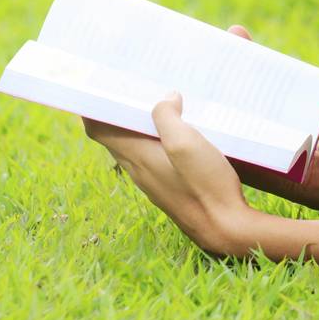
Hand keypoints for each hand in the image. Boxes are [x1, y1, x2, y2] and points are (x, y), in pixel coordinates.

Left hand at [83, 94, 254, 255]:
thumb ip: (168, 117)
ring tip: (154, 105)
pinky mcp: (170, 189)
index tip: (96, 89)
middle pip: (114, 137)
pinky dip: (153, 141)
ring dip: (136, 127)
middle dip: (116, 113)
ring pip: (133, 149)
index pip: (99, 130)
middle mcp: (139, 170)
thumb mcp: (186, 142)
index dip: (92, 109)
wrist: (226, 230)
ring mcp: (154, 182)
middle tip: (129, 90)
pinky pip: (151, 159)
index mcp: (137, 156)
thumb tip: (166, 98)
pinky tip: (176, 135)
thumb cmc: (206, 186)